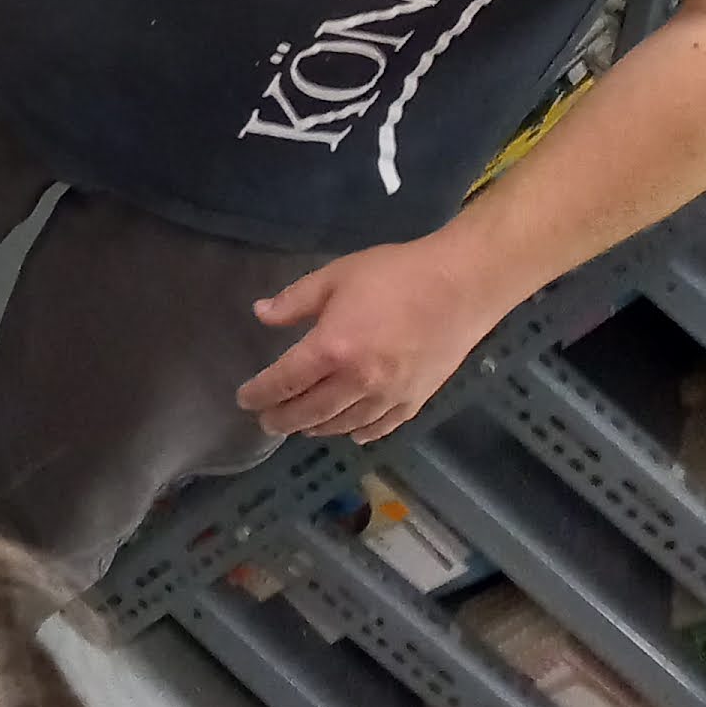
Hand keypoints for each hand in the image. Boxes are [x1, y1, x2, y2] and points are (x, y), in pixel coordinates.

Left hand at [235, 236, 507, 443]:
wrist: (460, 285)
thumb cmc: (394, 274)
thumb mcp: (335, 276)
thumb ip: (294, 300)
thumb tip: (260, 314)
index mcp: (332, 349)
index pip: (284, 381)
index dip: (260, 393)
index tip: (244, 399)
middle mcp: (357, 382)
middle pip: (309, 413)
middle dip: (282, 419)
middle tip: (266, 420)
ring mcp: (388, 397)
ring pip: (342, 425)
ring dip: (316, 428)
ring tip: (301, 426)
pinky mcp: (415, 402)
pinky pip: (379, 428)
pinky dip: (358, 432)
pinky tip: (350, 431)